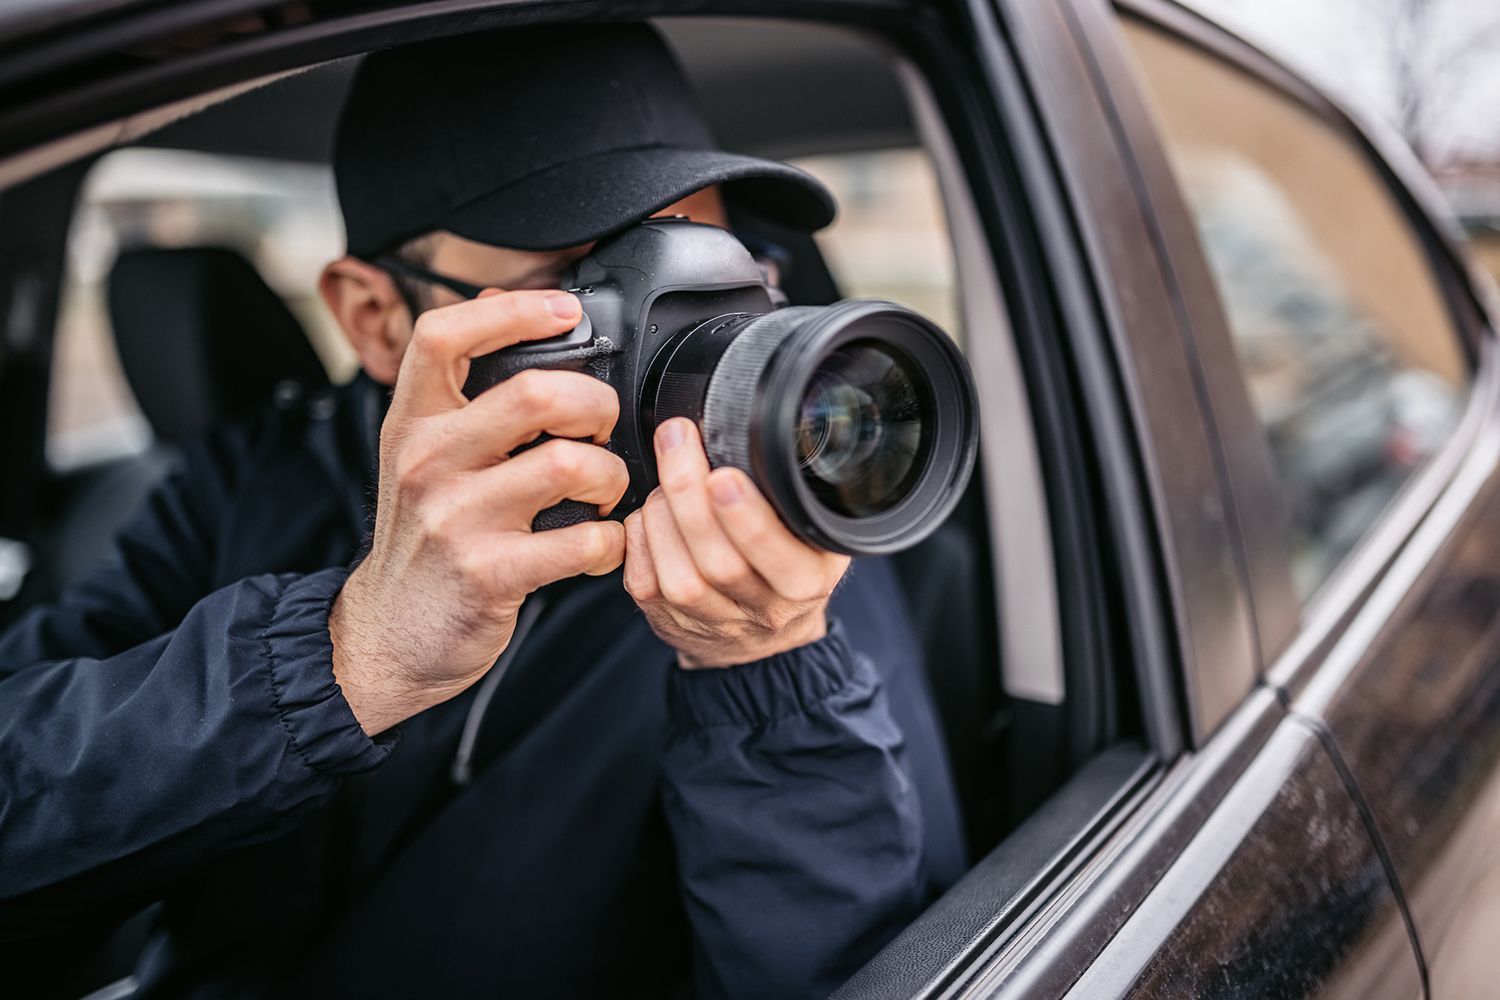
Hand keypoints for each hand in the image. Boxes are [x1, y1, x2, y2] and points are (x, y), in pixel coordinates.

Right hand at [330, 290, 628, 734]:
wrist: (389, 634)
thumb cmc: (423, 537)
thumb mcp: (420, 454)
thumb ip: (458, 388)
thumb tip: (500, 303)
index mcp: (412, 422)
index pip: (444, 334)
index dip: (514, 310)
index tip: (564, 310)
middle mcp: (428, 461)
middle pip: (536, 393)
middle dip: (595, 404)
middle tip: (602, 428)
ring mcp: (457, 518)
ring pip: (571, 464)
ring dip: (611, 476)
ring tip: (605, 492)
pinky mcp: (492, 573)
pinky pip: (585, 540)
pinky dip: (612, 540)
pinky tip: (602, 543)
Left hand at [623, 418, 849, 667]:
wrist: (761, 633)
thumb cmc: (786, 563)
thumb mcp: (814, 530)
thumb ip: (794, 495)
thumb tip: (753, 432)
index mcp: (807, 581)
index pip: (780, 558)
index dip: (748, 520)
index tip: (725, 476)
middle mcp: (764, 610)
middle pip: (719, 563)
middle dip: (690, 494)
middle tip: (677, 440)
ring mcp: (714, 622)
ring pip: (679, 577)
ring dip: (662, 515)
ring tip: (667, 477)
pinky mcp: (670, 621)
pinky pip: (644, 582)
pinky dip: (640, 535)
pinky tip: (650, 511)